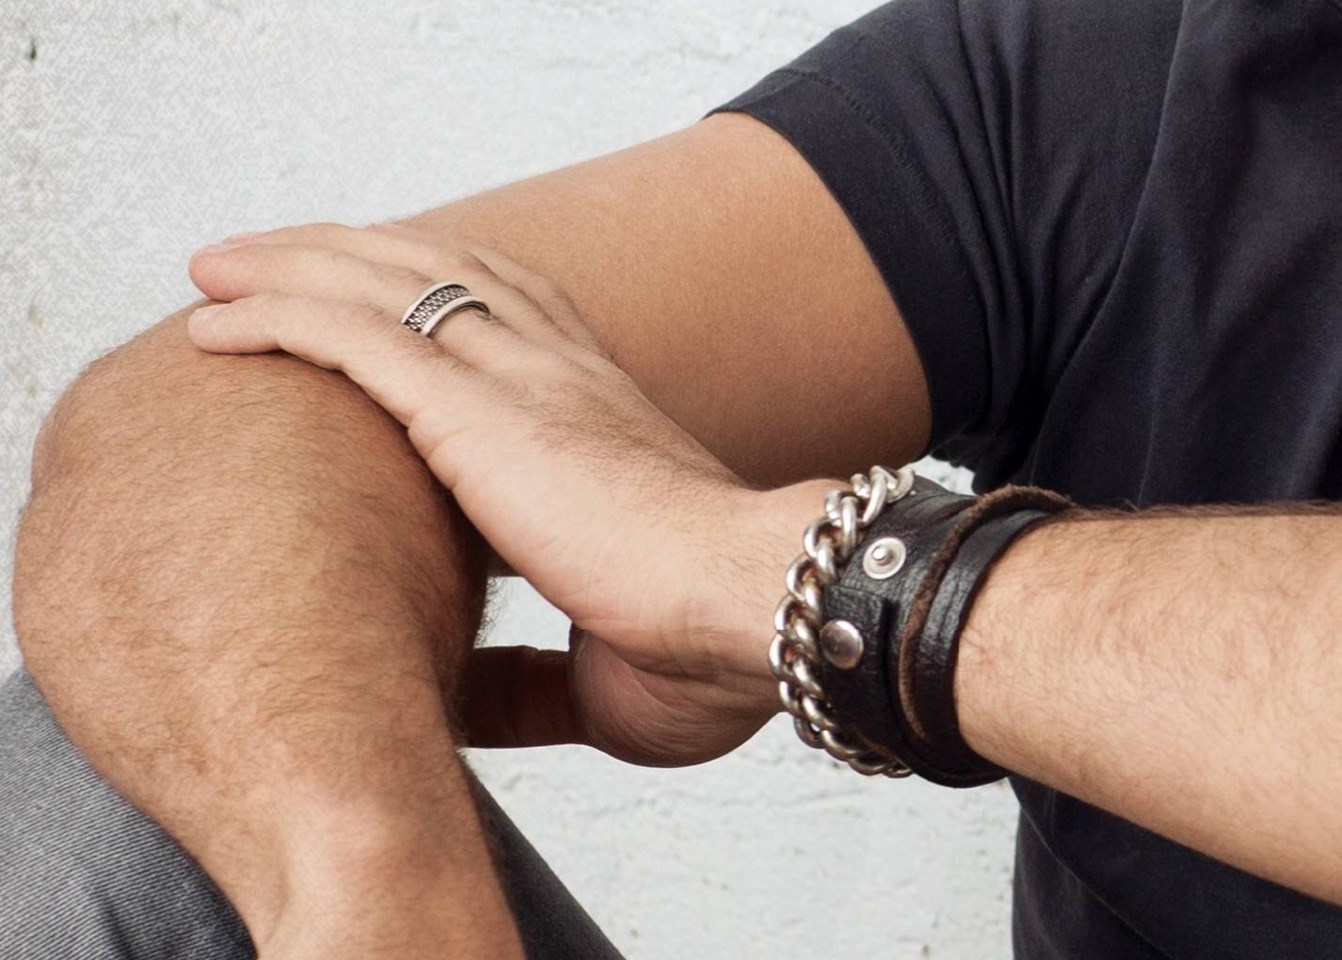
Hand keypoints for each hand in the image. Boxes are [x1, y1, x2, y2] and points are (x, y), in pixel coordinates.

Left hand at [186, 222, 814, 765]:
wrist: (758, 610)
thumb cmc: (714, 651)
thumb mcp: (602, 672)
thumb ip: (525, 677)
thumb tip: (463, 703)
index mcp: (605, 422)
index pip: (515, 317)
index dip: (437, 295)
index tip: (368, 298)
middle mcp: (563, 378)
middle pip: (441, 272)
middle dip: (345, 254)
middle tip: (264, 258)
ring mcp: (521, 385)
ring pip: (386, 283)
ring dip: (290, 265)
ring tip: (215, 267)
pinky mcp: (478, 413)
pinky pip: (353, 335)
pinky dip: (276, 315)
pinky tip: (214, 320)